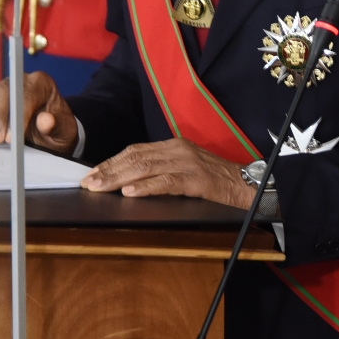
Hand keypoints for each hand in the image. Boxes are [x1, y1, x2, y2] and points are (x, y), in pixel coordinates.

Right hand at [0, 72, 79, 154]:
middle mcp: (17, 81)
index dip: (18, 114)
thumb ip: (56, 125)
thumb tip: (46, 121)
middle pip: (0, 90)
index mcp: (41, 83)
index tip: (12, 137)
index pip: (25, 94)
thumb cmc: (56, 130)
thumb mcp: (63, 131)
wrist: (48, 134)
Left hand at [81, 138, 252, 209]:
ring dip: (119, 179)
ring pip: (146, 168)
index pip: (135, 151)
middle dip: (108, 170)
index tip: (91, 174)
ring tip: (100, 188)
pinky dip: (146, 187)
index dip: (111, 162)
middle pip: (135, 157)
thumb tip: (130, 182)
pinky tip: (130, 192)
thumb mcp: (188, 169)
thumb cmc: (218, 181)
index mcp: (174, 145)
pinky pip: (167, 182)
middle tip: (87, 183)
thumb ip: (163, 170)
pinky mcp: (198, 180)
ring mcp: (188, 163)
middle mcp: (179, 150)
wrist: (251, 185)